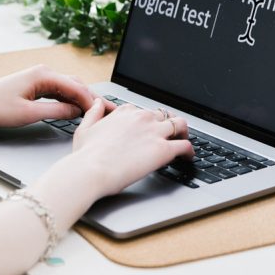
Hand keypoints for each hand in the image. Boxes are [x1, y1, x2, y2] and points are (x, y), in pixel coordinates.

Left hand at [0, 64, 109, 129]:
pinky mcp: (34, 85)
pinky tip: (77, 109)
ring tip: (97, 112)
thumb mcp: (29, 114)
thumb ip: (56, 112)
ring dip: (81, 99)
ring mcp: (39, 77)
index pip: (76, 86)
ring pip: (68, 87)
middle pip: (75, 84)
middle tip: (109, 112)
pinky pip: (58, 91)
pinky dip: (69, 99)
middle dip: (92, 98)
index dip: (93, 100)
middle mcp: (43, 72)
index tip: (105, 112)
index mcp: (43, 74)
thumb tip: (77, 112)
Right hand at [70, 100, 193, 196]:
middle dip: (166, 125)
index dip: (146, 121)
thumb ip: (94, 113)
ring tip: (183, 141)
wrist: (91, 170)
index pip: (142, 111)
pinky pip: (185, 146)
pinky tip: (188, 158)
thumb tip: (98, 103)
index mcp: (125, 112)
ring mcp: (154, 132)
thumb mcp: (85, 128)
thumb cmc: (86, 155)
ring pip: (179, 125)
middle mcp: (142, 118)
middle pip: (163, 116)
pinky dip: (189, 151)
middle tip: (167, 135)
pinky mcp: (163, 150)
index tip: (147, 129)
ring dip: (182, 132)